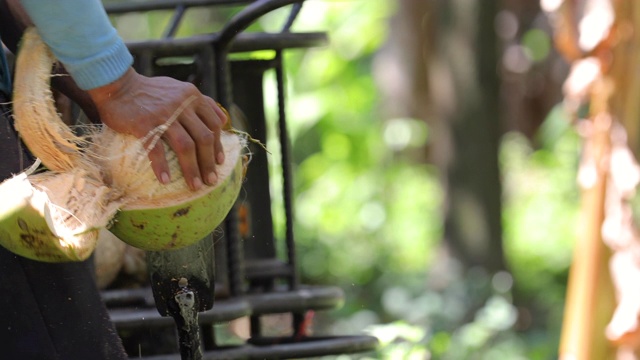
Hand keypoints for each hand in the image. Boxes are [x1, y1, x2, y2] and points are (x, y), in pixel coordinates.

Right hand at [87, 68, 227, 190]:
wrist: (118, 85)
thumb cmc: (151, 91)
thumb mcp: (181, 89)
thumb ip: (202, 102)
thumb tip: (224, 120)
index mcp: (192, 97)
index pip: (214, 124)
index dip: (218, 145)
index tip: (220, 163)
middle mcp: (182, 104)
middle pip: (203, 138)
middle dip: (209, 162)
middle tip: (211, 181)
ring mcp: (163, 114)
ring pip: (185, 146)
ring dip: (192, 169)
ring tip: (195, 186)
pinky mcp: (143, 124)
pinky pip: (156, 149)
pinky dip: (161, 167)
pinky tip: (165, 180)